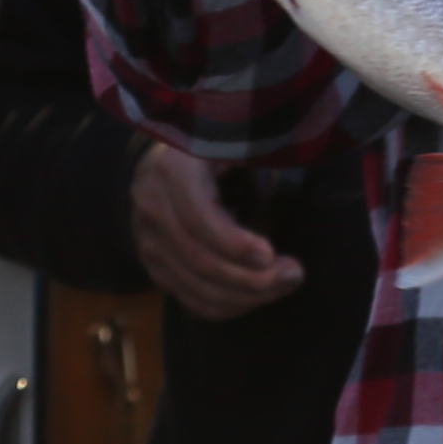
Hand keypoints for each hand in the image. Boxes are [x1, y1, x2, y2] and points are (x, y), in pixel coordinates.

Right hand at [126, 141, 303, 320]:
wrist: (166, 156)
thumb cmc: (215, 144)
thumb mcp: (234, 137)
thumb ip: (258, 155)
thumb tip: (288, 178)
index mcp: (172, 168)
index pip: (197, 219)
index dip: (234, 244)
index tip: (271, 254)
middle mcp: (151, 207)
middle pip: (198, 260)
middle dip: (251, 277)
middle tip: (294, 273)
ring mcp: (148, 241)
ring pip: (197, 288)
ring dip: (247, 296)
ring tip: (286, 283)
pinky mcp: (156, 265)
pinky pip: (192, 300)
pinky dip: (230, 306)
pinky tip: (260, 295)